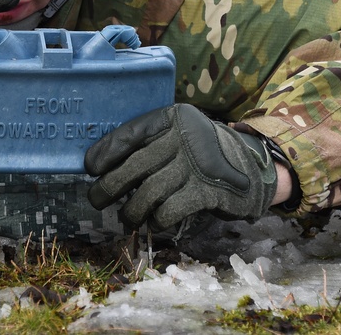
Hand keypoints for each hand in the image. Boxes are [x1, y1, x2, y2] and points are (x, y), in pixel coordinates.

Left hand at [84, 103, 277, 229]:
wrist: (250, 168)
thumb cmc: (201, 155)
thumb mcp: (177, 138)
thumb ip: (149, 146)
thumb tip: (103, 167)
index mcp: (172, 118)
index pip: (130, 133)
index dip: (106, 152)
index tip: (90, 167)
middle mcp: (183, 137)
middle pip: (136, 165)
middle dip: (110, 186)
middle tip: (97, 199)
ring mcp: (196, 165)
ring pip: (149, 192)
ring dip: (132, 210)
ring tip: (126, 218)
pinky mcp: (206, 191)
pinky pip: (170, 210)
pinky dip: (157, 220)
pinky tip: (154, 222)